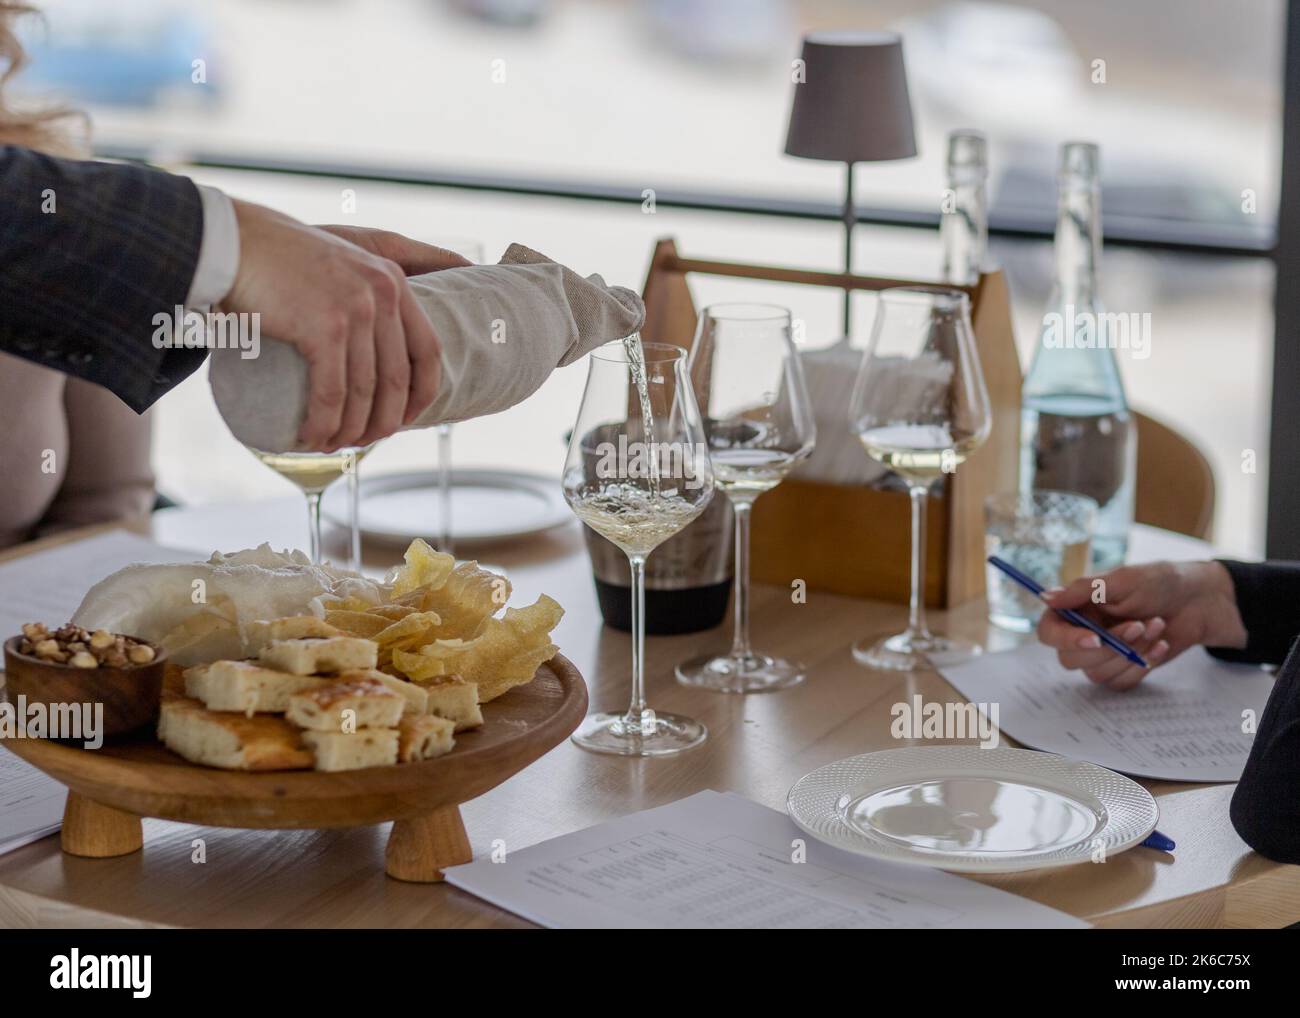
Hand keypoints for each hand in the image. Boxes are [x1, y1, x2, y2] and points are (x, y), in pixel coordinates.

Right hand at [221, 203, 466, 450]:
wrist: (230, 240)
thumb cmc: (279, 256)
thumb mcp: (342, 259)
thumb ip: (368, 285)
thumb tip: (376, 340)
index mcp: (393, 280)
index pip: (428, 350)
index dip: (421, 393)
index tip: (404, 418)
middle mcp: (383, 293)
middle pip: (397, 380)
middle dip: (382, 422)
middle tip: (361, 441)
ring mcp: (356, 309)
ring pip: (365, 393)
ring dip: (350, 431)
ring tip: (332, 445)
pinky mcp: (324, 327)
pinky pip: (332, 392)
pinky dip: (323, 423)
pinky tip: (312, 438)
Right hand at [1036, 560, 1245, 690]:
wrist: (1198, 602)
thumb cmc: (1159, 582)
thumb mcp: (1121, 580)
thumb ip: (1082, 590)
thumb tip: (1045, 597)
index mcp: (1075, 608)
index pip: (1049, 632)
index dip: (1067, 639)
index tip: (1095, 638)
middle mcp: (1082, 633)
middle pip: (1070, 659)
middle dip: (1109, 646)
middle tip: (1138, 625)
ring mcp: (1103, 653)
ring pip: (1097, 673)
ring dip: (1130, 653)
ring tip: (1155, 627)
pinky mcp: (1123, 669)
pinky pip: (1120, 682)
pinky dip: (1143, 665)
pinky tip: (1160, 645)